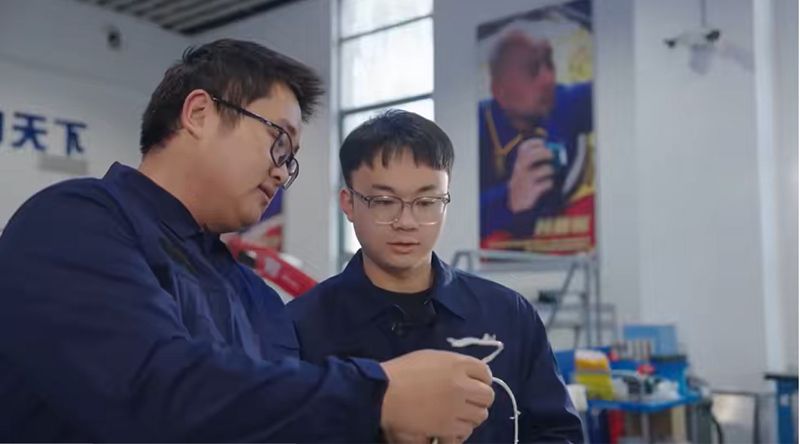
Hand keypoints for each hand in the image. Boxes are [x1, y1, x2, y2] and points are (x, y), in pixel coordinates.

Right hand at [379, 350, 494, 442]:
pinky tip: (448, 427)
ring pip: (479, 416)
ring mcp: (457, 409)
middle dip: (479, 399)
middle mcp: (462, 386)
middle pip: (487, 396)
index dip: (481, 380)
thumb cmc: (402, 372)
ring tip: (456, 415)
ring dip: (470, 415)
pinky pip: (465, 432)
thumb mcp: (430, 358)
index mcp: (457, 364)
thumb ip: (452, 366)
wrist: (383, 394)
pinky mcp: (448, 428)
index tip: (473, 384)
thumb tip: (466, 376)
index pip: (485, 373)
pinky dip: (459, 430)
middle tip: (467, 401)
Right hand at [507, 138, 553, 213]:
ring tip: (551, 172)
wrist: (517, 212)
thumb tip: (552, 153)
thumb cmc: (524, 191)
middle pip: (531, 156)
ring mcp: (524, 183)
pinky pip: (545, 184)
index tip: (544, 142)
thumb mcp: (523, 176)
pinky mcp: (531, 193)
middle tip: (552, 155)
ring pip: (540, 170)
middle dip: (544, 152)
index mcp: (517, 167)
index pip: (523, 149)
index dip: (534, 143)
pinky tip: (548, 185)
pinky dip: (550, 183)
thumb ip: (532, 165)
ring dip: (549, 169)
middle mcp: (519, 173)